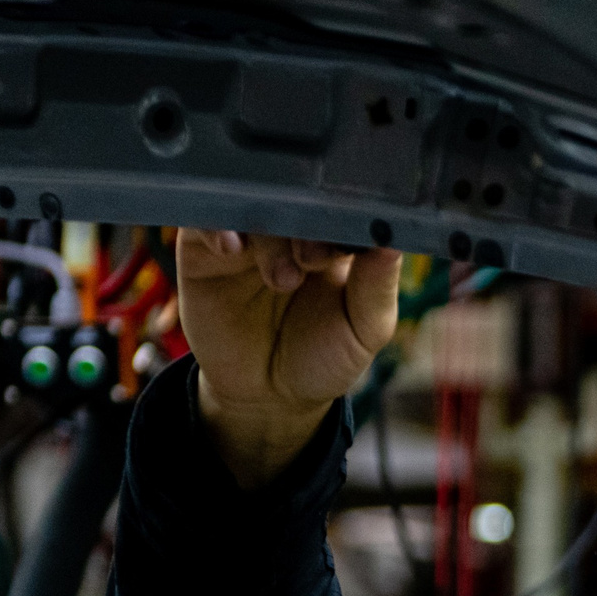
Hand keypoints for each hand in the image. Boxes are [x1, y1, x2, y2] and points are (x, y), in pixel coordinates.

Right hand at [176, 229, 400, 487]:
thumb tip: (393, 241)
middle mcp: (289, 230)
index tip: (349, 241)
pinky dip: (215, 227)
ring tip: (282, 278)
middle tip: (313, 261)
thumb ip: (377, 286)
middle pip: (294, 198)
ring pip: (251, 205)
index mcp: (334, 237)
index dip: (344, 216)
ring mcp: (247, 237)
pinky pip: (203, 223)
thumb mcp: (363, 329)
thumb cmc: (323, 357)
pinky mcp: (204, 251)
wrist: (268, 397)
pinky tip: (232, 249)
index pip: (340, 206)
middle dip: (306, 224)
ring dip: (267, 235)